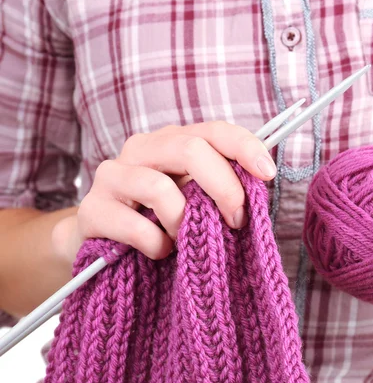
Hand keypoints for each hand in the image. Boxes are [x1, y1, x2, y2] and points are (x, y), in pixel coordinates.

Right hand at [52, 122, 276, 261]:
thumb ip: (221, 185)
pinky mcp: (93, 210)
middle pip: (191, 149)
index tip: (268, 173)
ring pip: (160, 188)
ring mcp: (113, 176)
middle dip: (224, 187)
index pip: (214, 130)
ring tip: (187, 241)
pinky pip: (136, 227)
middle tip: (236, 220)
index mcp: (172, 141)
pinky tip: (160, 251)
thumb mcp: (195, 197)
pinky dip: (157, 245)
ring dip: (185, 222)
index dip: (245, 147)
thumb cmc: (160, 217)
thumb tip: (262, 182)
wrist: (103, 239)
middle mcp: (142, 149)